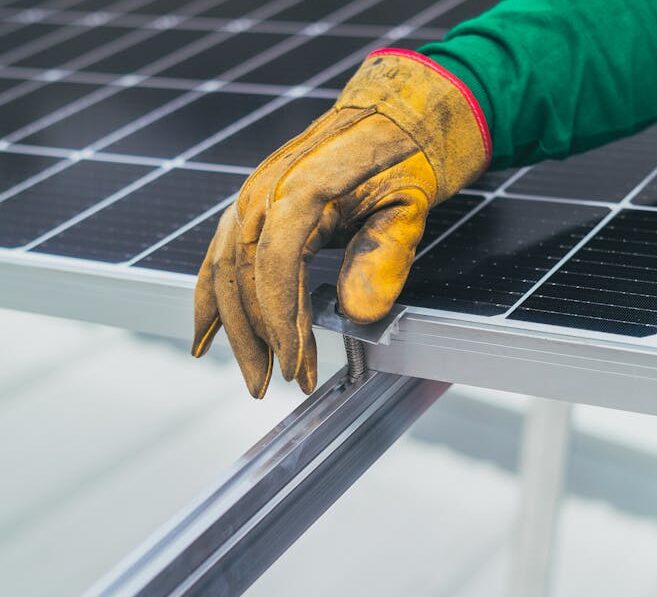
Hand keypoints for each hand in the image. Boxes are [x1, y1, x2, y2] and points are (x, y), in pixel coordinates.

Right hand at [192, 49, 490, 397]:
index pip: (275, 264)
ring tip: (252, 374)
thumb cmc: (408, 154)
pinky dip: (209, 297)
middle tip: (271, 386)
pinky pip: (220, 254)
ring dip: (232, 328)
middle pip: (239, 274)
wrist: (399, 109)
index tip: (298, 368)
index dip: (281, 322)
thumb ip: (383, 255)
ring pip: (223, 269)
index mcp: (303, 187)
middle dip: (253, 339)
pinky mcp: (255, 204)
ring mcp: (254, 195)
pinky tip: (204, 333)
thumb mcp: (412, 202)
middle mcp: (265, 189)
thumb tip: (355, 314)